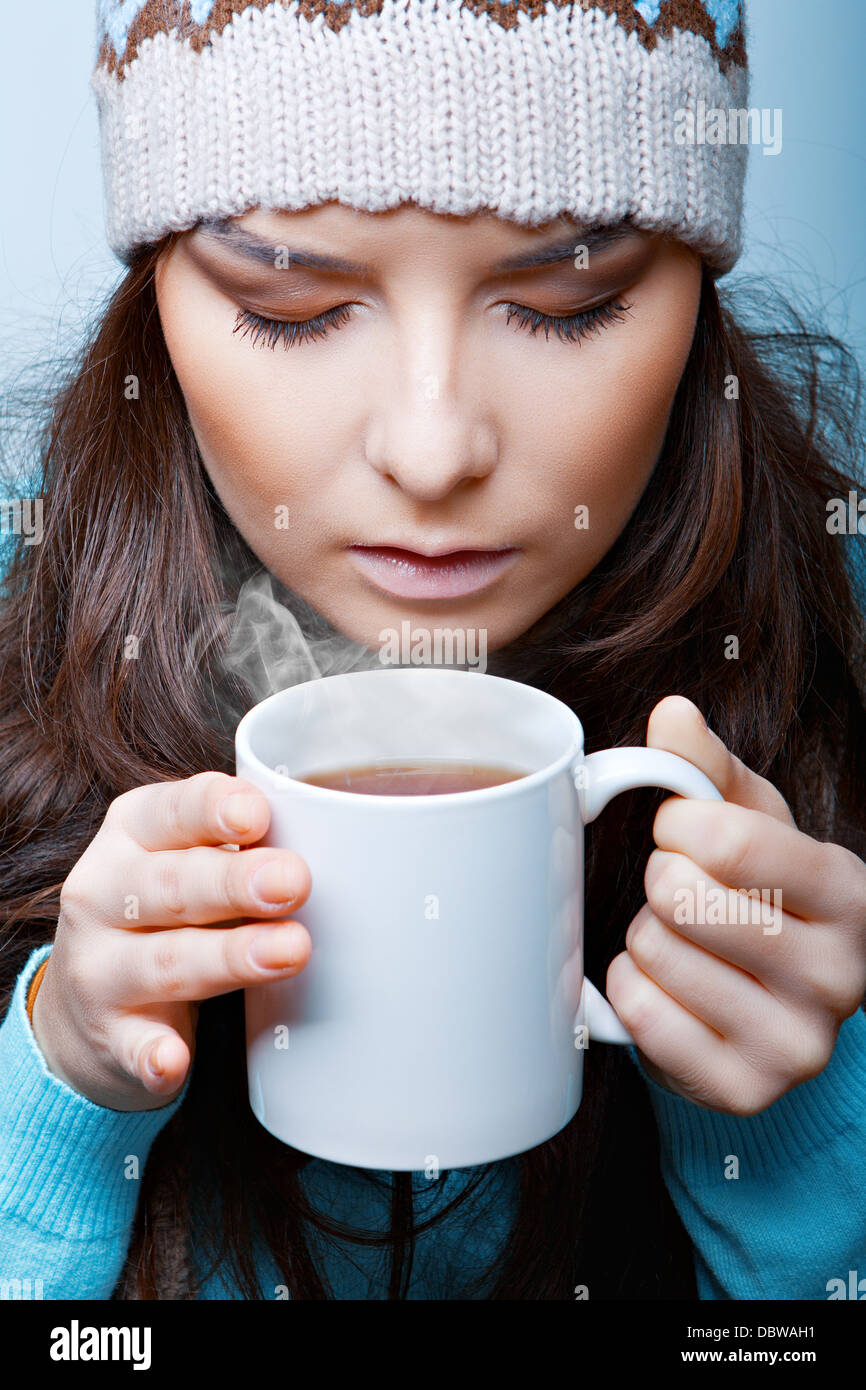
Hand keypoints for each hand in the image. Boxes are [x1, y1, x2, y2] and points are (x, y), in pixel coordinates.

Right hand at [32, 772, 311, 1111]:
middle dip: (234, 882)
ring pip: (165, 962)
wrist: (88, 1005)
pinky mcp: (108, 1036)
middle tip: (294, 881)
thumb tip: (337, 842)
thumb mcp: (188, 860)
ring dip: (227, 958)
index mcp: (130, 836)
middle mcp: (103, 896)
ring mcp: (100, 970)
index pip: (169, 812)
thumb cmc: (168, 912)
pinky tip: (173, 1061)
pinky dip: (152, 1056)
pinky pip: (132, 1047)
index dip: (212, 810)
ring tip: (290, 952)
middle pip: (171, 885)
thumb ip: (243, 846)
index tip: (257, 815)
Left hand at [605, 696, 865, 1113]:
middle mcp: (840, 977)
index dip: (681, 825)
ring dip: (644, 936)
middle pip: (685, 898)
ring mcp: (796, 1045)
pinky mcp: (743, 1091)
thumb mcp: (748, 823)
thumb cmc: (758, 898)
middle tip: (678, 892)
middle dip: (660, 881)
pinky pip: (640, 1012)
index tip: (682, 831)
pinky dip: (631, 988)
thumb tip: (672, 715)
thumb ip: (708, 768)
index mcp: (850, 895)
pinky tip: (666, 987)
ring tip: (680, 942)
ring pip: (655, 952)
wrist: (765, 1006)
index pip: (732, 841)